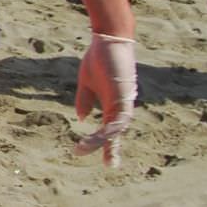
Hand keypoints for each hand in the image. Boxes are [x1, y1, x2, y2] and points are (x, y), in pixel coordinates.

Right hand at [73, 33, 136, 166]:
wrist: (109, 39)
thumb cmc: (99, 57)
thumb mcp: (87, 83)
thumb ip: (86, 100)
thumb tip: (83, 118)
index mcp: (113, 104)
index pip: (111, 128)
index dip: (107, 144)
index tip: (108, 161)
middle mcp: (121, 106)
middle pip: (116, 133)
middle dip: (112, 150)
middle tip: (110, 166)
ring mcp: (124, 103)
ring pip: (114, 130)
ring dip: (101, 142)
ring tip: (82, 149)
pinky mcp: (123, 98)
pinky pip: (115, 121)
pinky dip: (105, 131)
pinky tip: (94, 137)